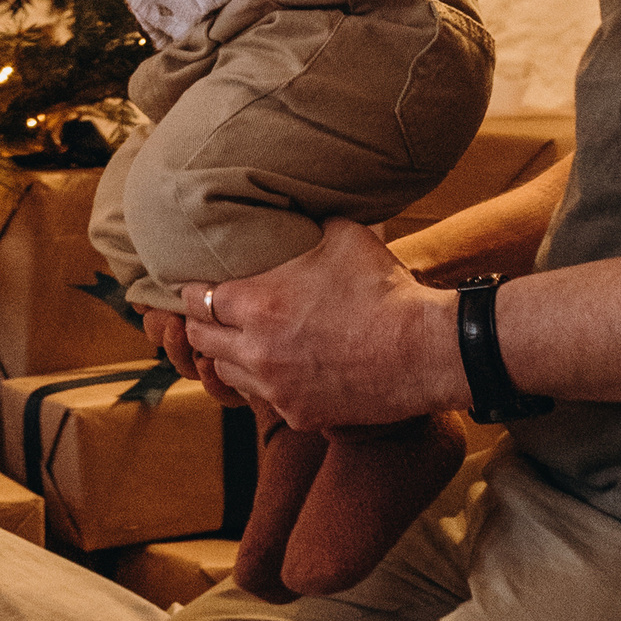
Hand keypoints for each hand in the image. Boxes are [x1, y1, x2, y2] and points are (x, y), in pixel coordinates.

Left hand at [179, 219, 462, 427]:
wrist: (425, 350)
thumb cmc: (384, 288)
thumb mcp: (341, 236)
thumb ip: (305, 224)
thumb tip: (294, 207)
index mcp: (257, 303)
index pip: (195, 299)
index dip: (195, 290)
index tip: (202, 284)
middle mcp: (256, 349)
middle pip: (199, 338)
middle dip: (204, 322)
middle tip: (218, 312)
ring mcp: (275, 387)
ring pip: (226, 373)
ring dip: (231, 354)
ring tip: (248, 340)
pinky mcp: (298, 414)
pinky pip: (264, 399)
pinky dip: (268, 383)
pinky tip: (286, 368)